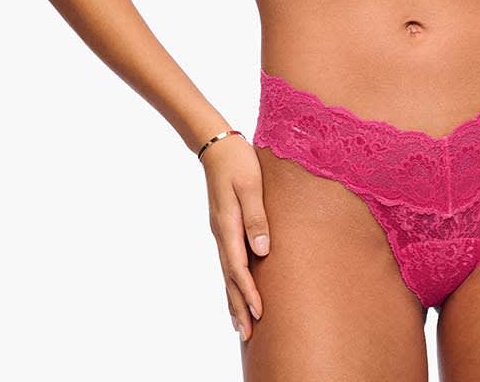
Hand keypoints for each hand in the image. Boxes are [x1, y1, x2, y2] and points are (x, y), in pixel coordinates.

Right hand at [200, 134, 270, 342]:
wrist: (217, 145)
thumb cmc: (238, 161)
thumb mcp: (250, 185)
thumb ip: (256, 217)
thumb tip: (262, 251)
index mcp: (227, 224)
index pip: (238, 266)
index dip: (248, 290)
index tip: (258, 311)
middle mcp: (221, 232)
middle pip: (229, 277)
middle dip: (238, 305)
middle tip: (247, 334)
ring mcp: (220, 230)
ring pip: (226, 272)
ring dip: (233, 298)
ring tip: (240, 325)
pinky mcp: (223, 227)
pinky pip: (227, 261)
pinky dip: (231, 281)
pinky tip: (236, 290)